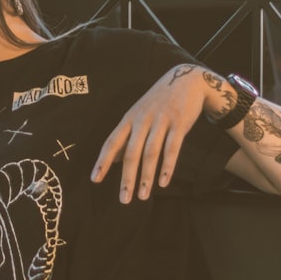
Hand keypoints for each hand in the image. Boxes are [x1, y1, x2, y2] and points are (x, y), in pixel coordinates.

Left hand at [91, 64, 210, 202]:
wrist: (186, 80)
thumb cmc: (158, 101)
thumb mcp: (139, 113)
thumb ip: (127, 136)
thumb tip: (113, 160)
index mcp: (129, 119)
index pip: (112, 142)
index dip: (103, 161)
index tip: (94, 179)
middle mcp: (142, 120)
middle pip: (131, 153)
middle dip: (127, 178)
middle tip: (124, 199)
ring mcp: (161, 121)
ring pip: (151, 153)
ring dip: (146, 177)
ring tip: (143, 196)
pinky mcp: (179, 124)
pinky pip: (172, 148)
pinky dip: (167, 167)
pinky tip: (163, 182)